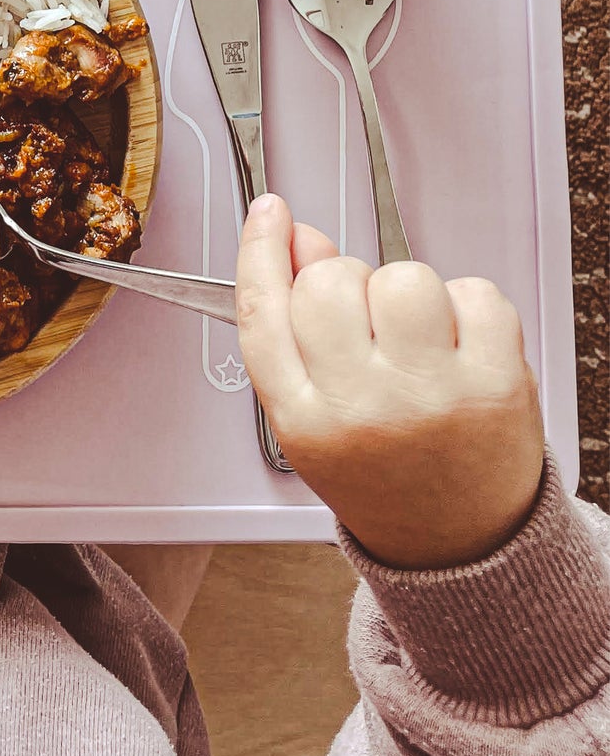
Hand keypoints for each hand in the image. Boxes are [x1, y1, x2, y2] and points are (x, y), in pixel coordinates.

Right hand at [236, 197, 543, 569]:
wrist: (460, 542)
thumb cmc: (383, 473)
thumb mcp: (314, 416)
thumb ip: (296, 331)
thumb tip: (297, 238)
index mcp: (303, 421)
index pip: (263, 312)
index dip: (260, 251)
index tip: (269, 213)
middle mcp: (362, 409)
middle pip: (328, 282)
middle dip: (345, 282)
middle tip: (367, 325)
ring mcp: (431, 395)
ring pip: (402, 277)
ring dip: (408, 293)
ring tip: (418, 339)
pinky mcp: (495, 383)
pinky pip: (473, 291)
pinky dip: (469, 306)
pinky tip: (459, 347)